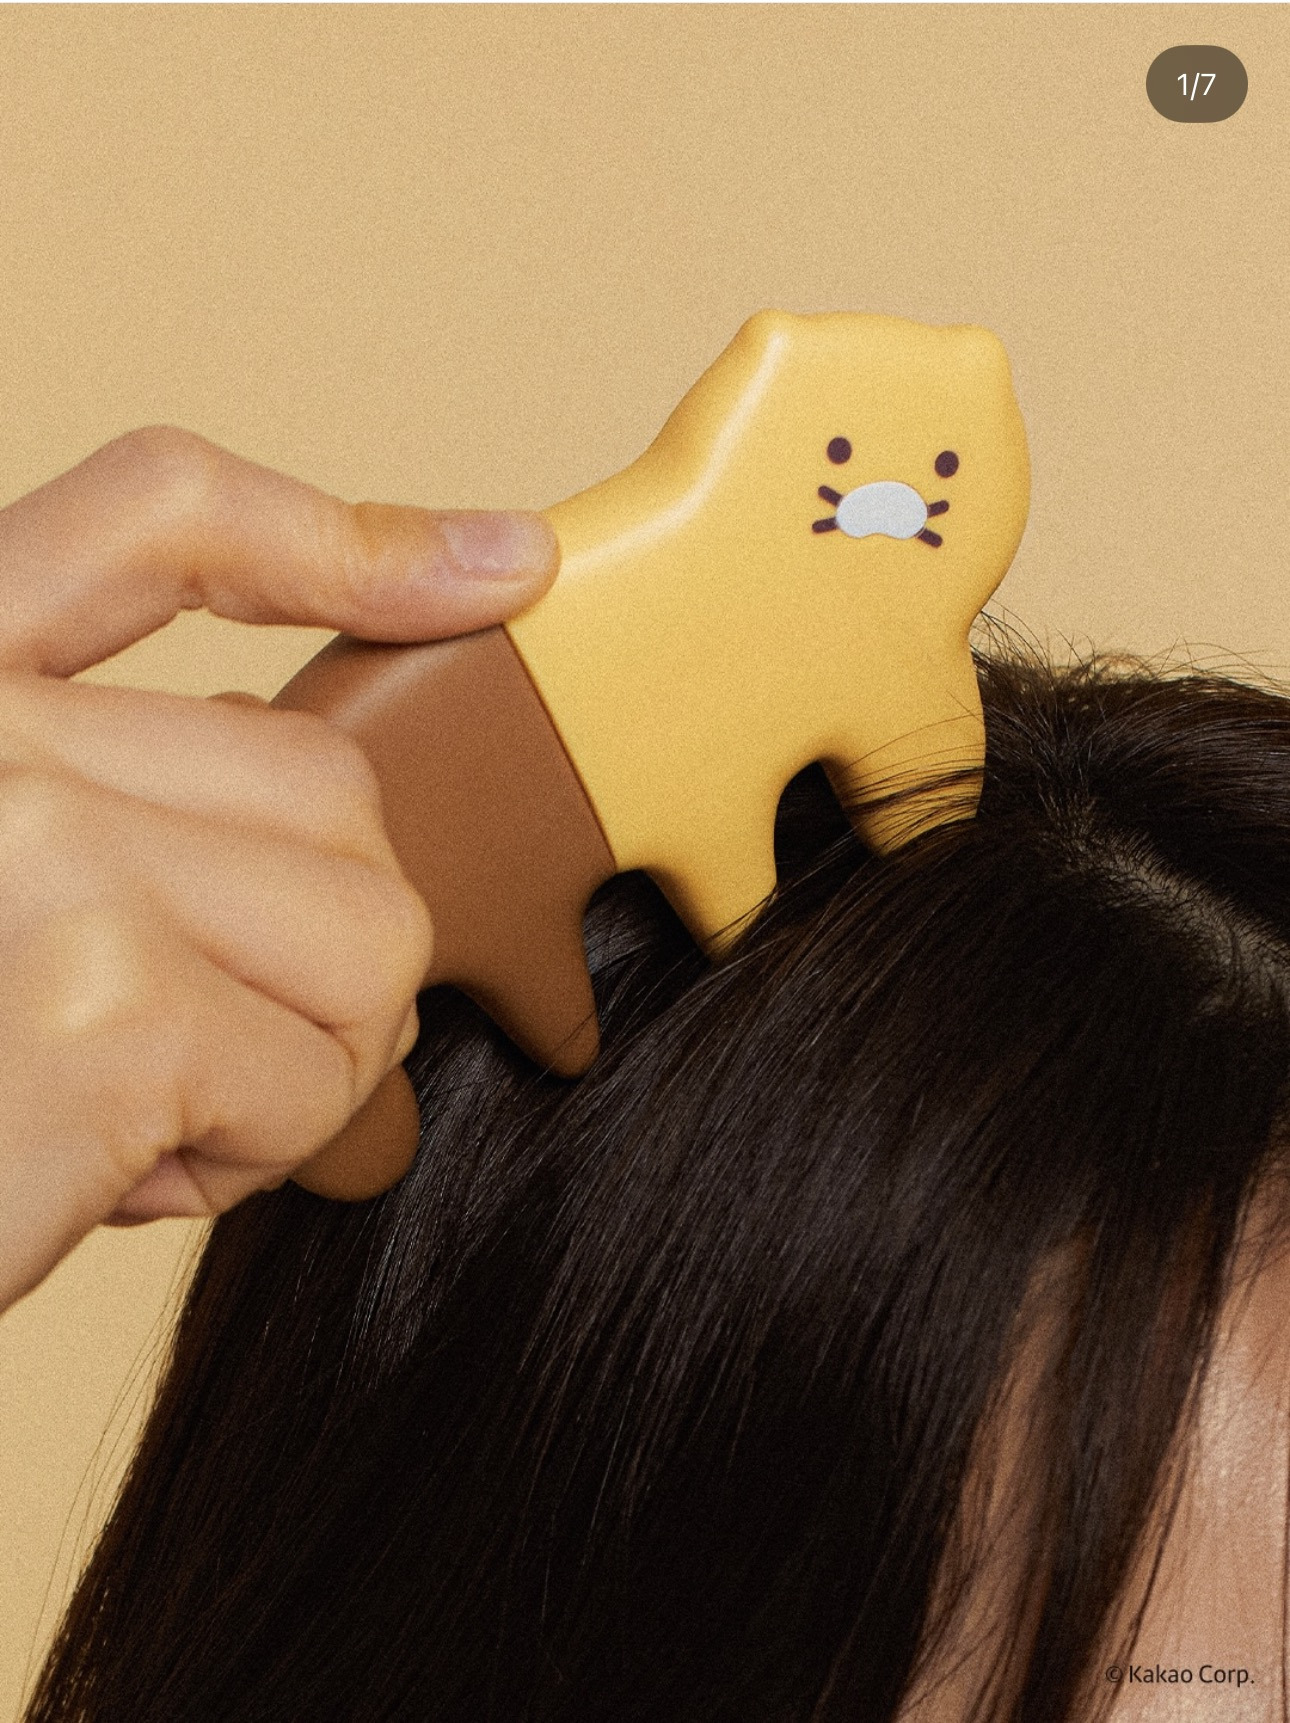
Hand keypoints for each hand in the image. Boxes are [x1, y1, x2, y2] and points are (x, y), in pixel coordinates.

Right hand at [0, 426, 557, 1311]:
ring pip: (368, 929)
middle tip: (181, 1048)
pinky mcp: (100, 993)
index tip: (496, 565)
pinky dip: (254, 1153)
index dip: (340, 537)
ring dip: (295, 1059)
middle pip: (329, 784)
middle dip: (308, 947)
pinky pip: (320, 1073)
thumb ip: (120, 813)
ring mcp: (31, 836)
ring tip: (137, 1113)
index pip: (157, 517)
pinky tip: (106, 1174)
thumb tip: (337, 828)